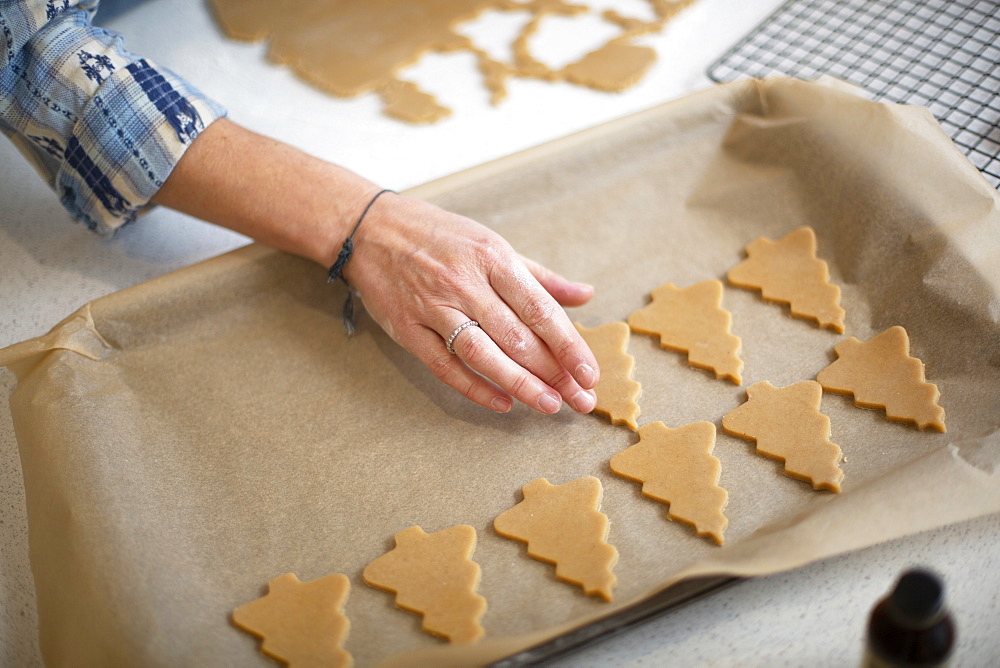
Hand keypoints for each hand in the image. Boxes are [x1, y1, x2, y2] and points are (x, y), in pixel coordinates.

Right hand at [153, 120, 597, 412]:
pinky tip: (502, 403)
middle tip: (582, 400)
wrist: (368, 226)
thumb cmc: (437, 235)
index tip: (590, 373)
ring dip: (521, 384)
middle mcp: (466, 283)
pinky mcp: (407, 328)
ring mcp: (434, 308)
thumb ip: (540, 275)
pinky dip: (475, 387)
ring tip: (549, 405)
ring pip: (485, 355)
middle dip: (556, 373)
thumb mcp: (492, 243)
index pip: (542, 310)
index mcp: (493, 259)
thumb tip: (584, 294)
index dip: (570, 346)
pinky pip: (445, 366)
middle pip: (519, 338)